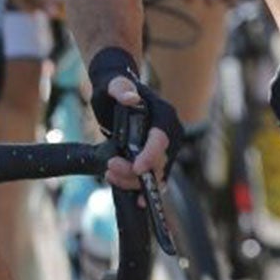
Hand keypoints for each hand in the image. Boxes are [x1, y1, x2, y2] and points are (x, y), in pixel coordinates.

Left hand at [84, 47, 178, 188]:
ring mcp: (164, 149)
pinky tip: (130, 195)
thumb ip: (120, 88)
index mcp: (164, 114)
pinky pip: (152, 178)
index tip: (136, 167)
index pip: (162, 139)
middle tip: (111, 169)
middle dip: (136, 172)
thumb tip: (130, 98)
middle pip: (160, 162)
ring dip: (133, 181)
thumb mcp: (112, 84)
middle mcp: (170, 133)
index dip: (151, 155)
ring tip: (109, 174)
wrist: (113, 93)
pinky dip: (140, 187)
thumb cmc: (113, 87)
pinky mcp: (154, 159)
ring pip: (156, 175)